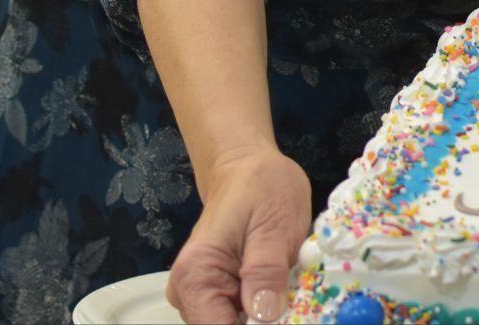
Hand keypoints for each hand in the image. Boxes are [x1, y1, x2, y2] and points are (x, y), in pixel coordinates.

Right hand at [165, 147, 312, 324]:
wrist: (247, 168)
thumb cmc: (260, 186)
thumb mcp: (274, 224)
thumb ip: (266, 271)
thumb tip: (264, 315)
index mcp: (196, 276)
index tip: (284, 318)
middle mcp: (188, 292)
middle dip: (264, 323)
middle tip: (291, 295)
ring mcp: (200, 296)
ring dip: (265, 316)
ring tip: (285, 285)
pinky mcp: (216, 295)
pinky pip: (240, 318)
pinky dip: (263, 310)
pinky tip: (277, 287)